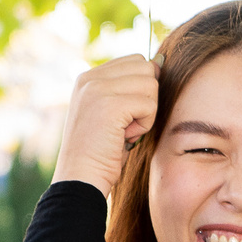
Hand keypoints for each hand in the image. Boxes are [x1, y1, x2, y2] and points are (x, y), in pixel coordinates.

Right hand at [56, 54, 159, 192]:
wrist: (81, 180)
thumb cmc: (100, 154)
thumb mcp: (109, 113)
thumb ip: (126, 89)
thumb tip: (160, 63)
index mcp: (87, 78)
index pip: (134, 61)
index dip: (141, 88)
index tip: (125, 116)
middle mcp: (90, 78)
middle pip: (145, 68)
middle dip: (146, 98)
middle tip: (127, 124)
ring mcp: (98, 89)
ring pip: (150, 84)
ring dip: (147, 113)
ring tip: (125, 131)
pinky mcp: (110, 104)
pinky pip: (149, 104)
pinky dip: (145, 125)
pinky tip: (126, 137)